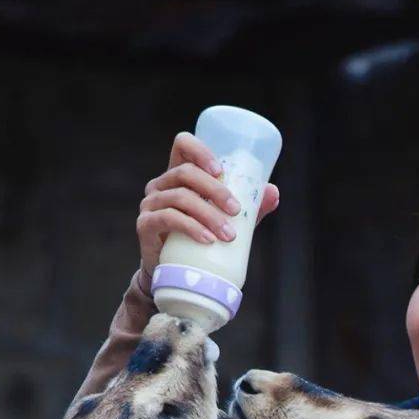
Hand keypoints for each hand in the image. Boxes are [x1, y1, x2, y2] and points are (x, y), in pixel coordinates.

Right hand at [137, 131, 280, 278]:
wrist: (177, 274)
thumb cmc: (201, 241)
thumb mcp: (226, 221)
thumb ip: (249, 208)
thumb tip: (273, 192)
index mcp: (179, 175)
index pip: (183, 145)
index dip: (200, 150)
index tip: (221, 170)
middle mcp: (161, 185)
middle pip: (185, 172)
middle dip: (214, 190)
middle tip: (235, 210)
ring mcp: (151, 204)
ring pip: (179, 197)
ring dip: (208, 214)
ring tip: (228, 235)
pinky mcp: (145, 225)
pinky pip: (168, 218)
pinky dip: (191, 228)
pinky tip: (207, 239)